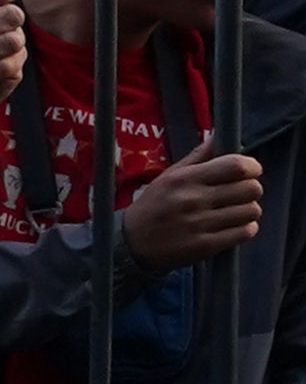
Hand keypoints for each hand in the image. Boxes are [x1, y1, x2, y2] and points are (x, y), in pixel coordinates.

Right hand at [127, 150, 270, 267]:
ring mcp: (200, 224)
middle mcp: (194, 199)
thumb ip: (196, 158)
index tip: (250, 171)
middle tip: (240, 193)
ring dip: (247, 210)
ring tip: (234, 211)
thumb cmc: (153, 206)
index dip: (252, 167)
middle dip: (250, 189)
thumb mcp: (168, 177)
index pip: (236, 166)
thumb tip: (217, 138)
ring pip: (251, 211)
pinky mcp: (206, 245)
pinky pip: (245, 232)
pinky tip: (233, 227)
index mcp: (185, 178)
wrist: (132, 243)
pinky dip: (245, 229)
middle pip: (250, 188)